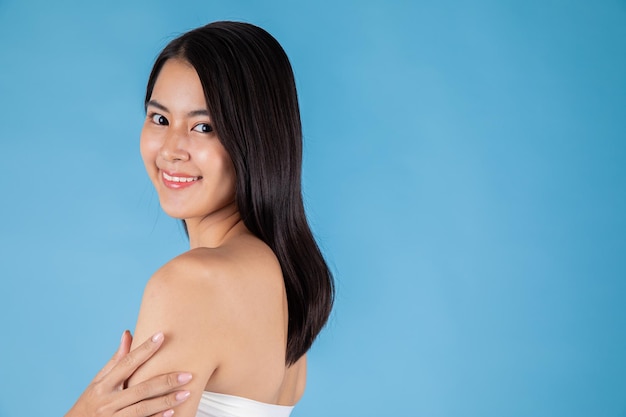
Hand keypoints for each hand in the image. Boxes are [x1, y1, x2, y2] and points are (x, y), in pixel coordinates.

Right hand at [65, 330, 192, 416]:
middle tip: (187, 374)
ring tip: (186, 393)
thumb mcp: (98, 382)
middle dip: (165, 381)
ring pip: (143, 408)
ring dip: (166, 401)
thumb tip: (128, 333)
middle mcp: (107, 401)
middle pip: (140, 388)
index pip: (127, 363)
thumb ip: (116, 361)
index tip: (161, 336)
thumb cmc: (90, 402)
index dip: (144, 349)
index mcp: (103, 385)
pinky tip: (173, 412)